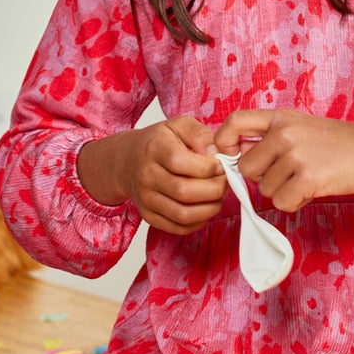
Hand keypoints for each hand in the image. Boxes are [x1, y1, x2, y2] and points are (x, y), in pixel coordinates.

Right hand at [78, 116, 226, 233]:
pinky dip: (198, 221)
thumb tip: (215, 152)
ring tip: (217, 196)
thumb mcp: (179, 125)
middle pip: (184, 191)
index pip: (180, 162)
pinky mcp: (149, 216)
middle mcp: (146, 175)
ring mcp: (146, 198)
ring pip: (182, 214)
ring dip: (209, 208)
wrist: (129, 160)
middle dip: (214, 189)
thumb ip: (199, 134)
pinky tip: (205, 207)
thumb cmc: (160, 142)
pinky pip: (178, 227)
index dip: (208, 167)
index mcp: (154, 148)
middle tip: (225, 182)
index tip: (222, 166)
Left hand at [214, 109, 353, 212]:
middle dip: (264, 178)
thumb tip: (239, 160)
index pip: (235, 121)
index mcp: (281, 118)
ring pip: (265, 190)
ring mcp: (296, 156)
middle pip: (247, 168)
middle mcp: (284, 133)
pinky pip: (282, 203)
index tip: (230, 156)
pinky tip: (313, 190)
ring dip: (284, 191)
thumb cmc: (340, 142)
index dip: (223, 141)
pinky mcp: (308, 179)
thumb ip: (272, 138)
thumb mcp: (302, 127)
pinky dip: (295, 203)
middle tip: (290, 174)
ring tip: (309, 178)